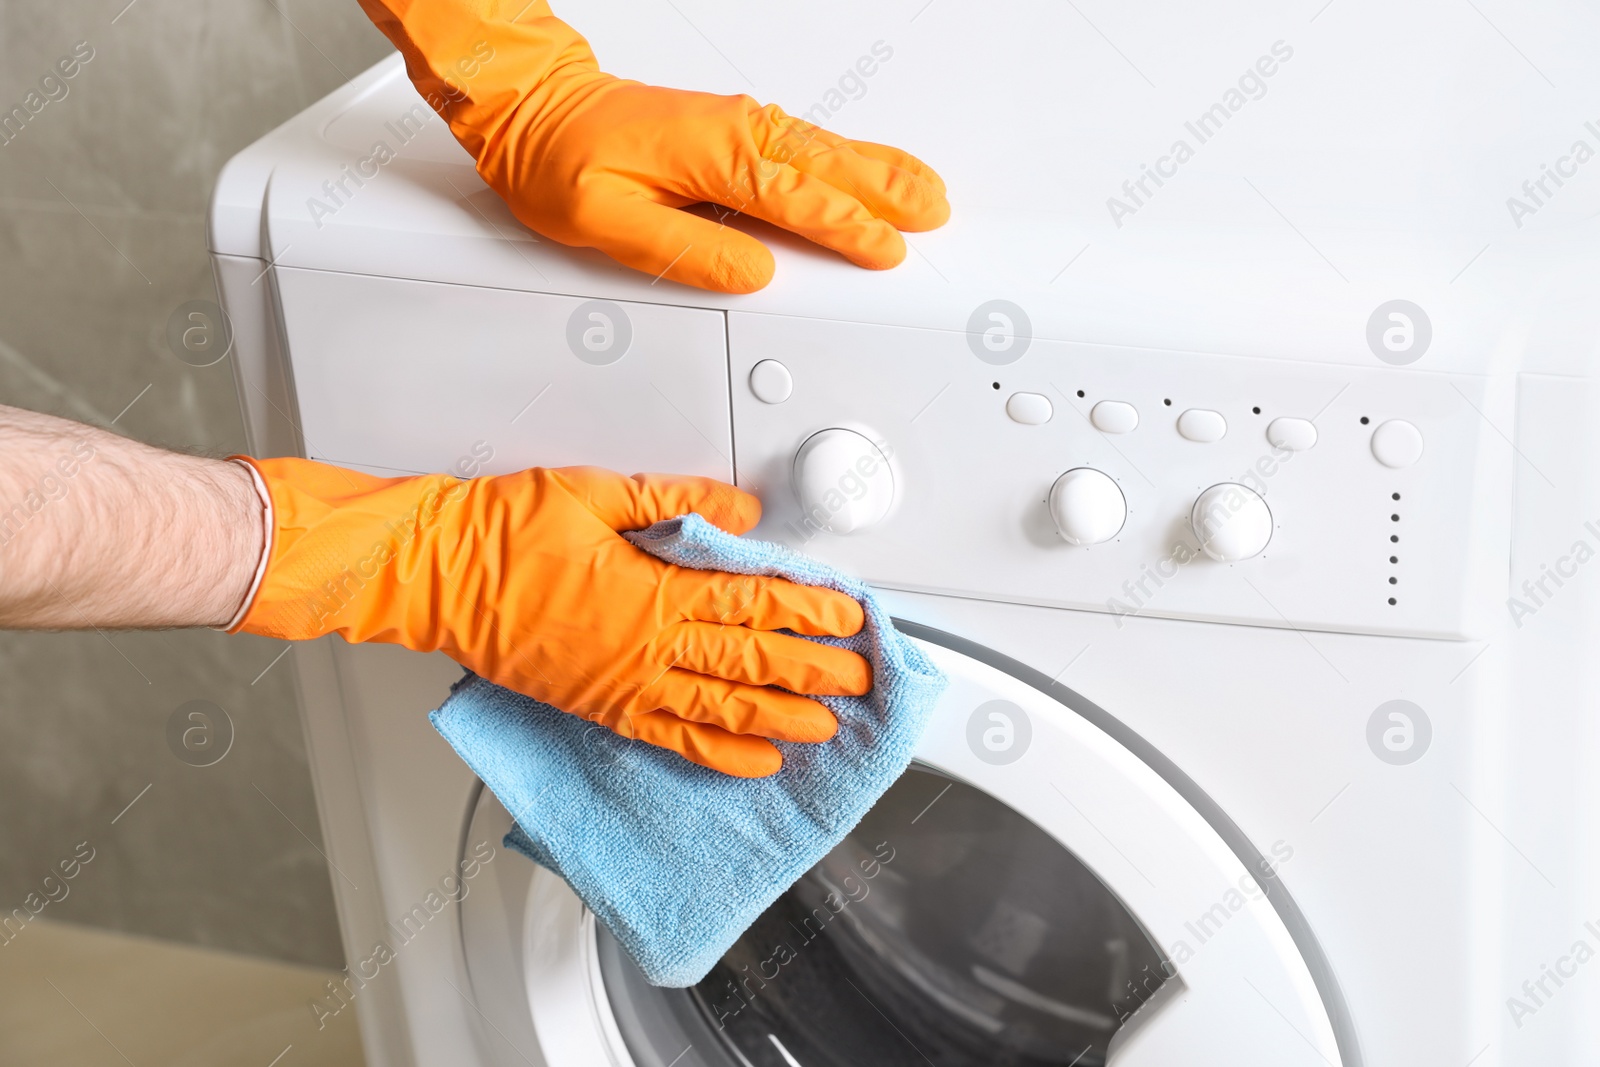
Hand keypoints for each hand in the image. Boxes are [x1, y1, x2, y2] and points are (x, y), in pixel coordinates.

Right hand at [233, 459, 870, 776]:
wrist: (433, 574)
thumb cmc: (501, 530)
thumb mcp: (596, 490)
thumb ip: (676, 500)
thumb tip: (740, 512)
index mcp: (651, 587)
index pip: (754, 600)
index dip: (810, 609)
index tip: (851, 615)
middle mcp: (646, 644)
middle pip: (752, 660)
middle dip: (815, 670)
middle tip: (863, 678)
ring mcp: (624, 683)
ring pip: (721, 707)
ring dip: (781, 718)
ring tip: (828, 728)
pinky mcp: (598, 707)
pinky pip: (669, 738)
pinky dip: (716, 753)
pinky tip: (752, 762)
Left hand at [359, 0, 949, 291]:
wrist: (534, 110)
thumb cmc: (560, 162)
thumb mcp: (605, 221)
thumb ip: (683, 249)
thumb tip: (749, 271)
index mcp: (711, 155)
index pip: (795, 200)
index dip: (845, 229)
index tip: (883, 250)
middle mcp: (734, 131)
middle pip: (829, 165)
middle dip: (886, 190)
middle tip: (934, 214)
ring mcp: (738, 125)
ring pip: (827, 150)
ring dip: (880, 171)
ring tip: (926, 195)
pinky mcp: (735, 128)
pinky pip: (807, 143)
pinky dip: (850, 157)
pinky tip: (870, 170)